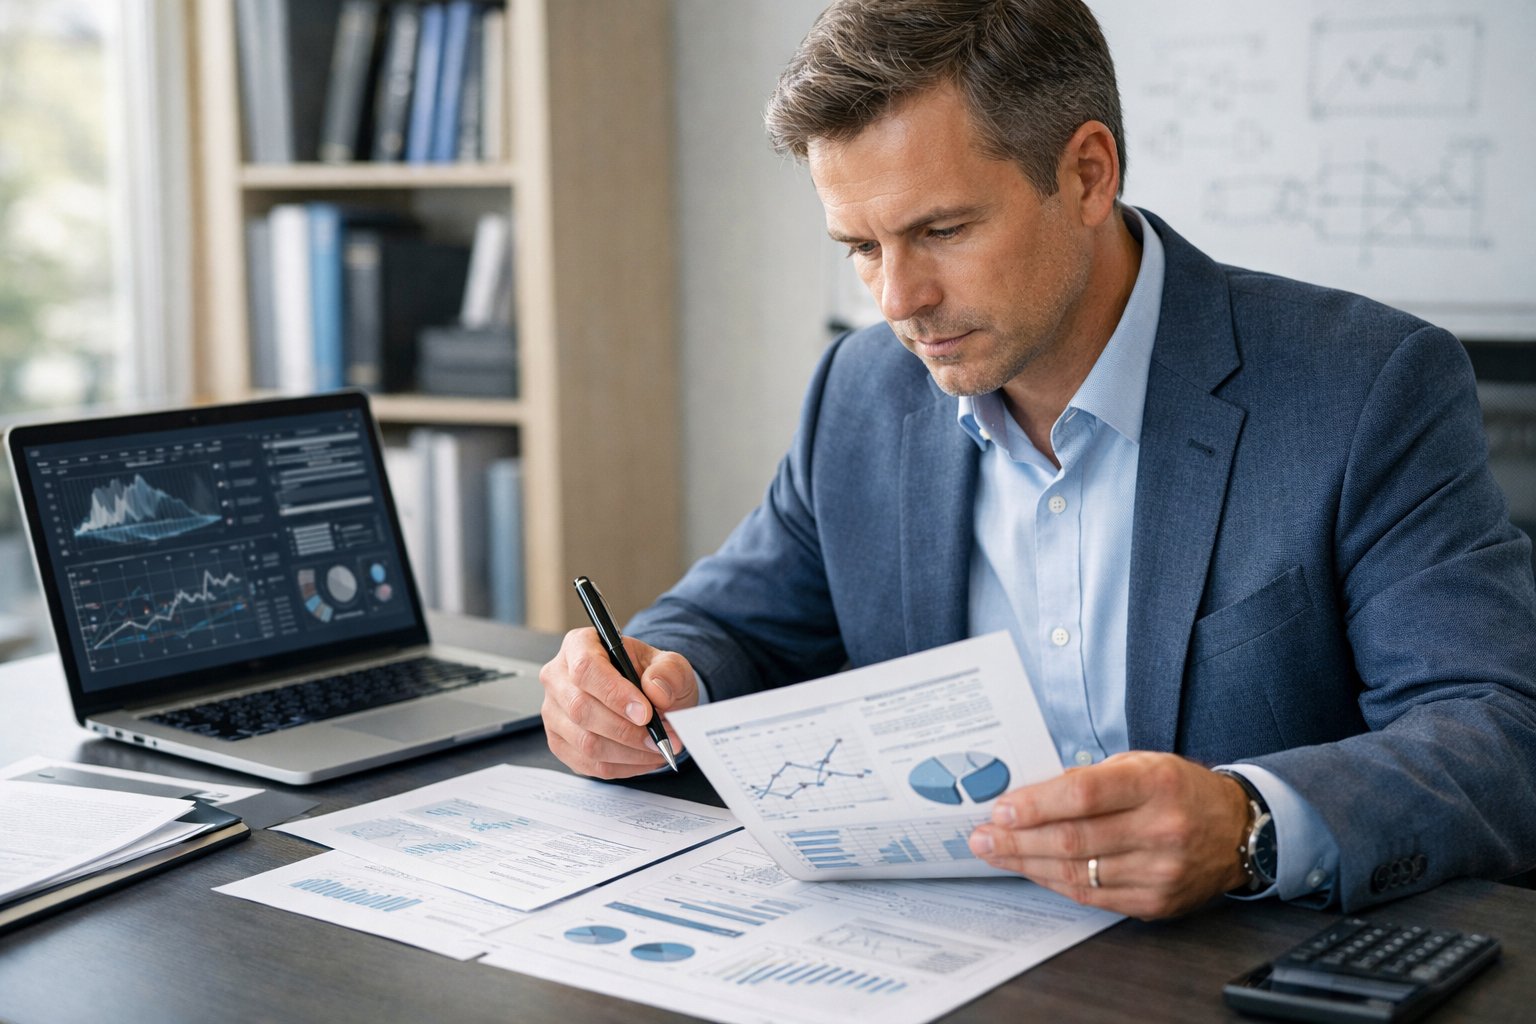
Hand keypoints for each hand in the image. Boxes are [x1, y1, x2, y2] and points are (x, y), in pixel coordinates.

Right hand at [539, 628, 697, 777]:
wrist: (645, 696)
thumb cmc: (650, 675)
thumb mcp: (670, 664)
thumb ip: (668, 671)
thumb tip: (656, 690)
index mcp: (580, 645)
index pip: (585, 668)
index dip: (614, 694)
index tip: (645, 713)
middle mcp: (558, 677)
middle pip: (581, 709)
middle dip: (627, 730)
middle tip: (660, 738)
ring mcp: (554, 712)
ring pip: (585, 742)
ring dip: (629, 752)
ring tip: (658, 747)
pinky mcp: (560, 742)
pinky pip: (588, 764)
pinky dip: (622, 766)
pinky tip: (644, 758)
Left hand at [967, 751, 1251, 918]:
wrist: (1238, 830)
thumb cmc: (1180, 790)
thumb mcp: (1140, 764)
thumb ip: (1089, 779)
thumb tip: (1029, 798)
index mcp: (1156, 784)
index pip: (1084, 797)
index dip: (1036, 806)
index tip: (1001, 809)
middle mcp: (1162, 829)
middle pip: (1074, 840)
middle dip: (1017, 840)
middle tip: (982, 836)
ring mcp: (1161, 871)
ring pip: (1078, 874)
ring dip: (1027, 864)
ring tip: (995, 853)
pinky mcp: (1157, 902)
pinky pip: (1093, 897)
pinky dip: (1055, 883)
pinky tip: (1031, 870)